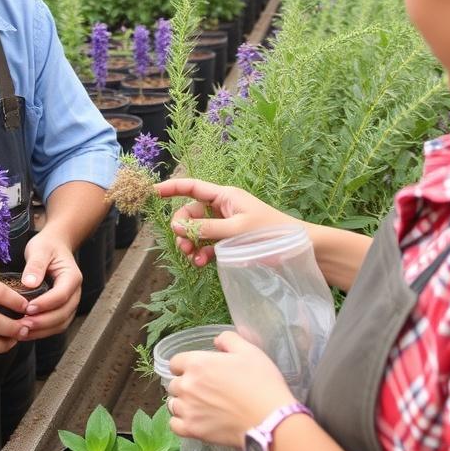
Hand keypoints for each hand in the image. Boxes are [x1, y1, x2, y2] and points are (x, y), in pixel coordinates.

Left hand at [18, 228, 81, 339]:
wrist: (55, 246)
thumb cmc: (47, 247)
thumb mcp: (40, 250)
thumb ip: (35, 265)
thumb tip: (29, 283)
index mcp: (72, 277)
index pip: (62, 295)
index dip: (46, 304)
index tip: (28, 308)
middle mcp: (74, 293)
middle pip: (63, 314)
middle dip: (42, 322)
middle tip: (22, 325)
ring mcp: (69, 303)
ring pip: (60, 324)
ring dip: (41, 330)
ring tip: (21, 332)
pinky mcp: (62, 310)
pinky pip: (55, 326)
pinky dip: (41, 331)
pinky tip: (25, 332)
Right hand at [156, 178, 294, 265]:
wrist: (298, 249)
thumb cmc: (271, 233)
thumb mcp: (236, 230)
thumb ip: (206, 229)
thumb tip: (177, 227)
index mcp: (225, 196)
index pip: (192, 187)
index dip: (171, 188)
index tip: (152, 193)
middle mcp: (223, 208)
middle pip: (190, 213)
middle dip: (182, 228)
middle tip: (183, 245)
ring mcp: (225, 225)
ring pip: (197, 231)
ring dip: (190, 243)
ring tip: (191, 257)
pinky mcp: (229, 241)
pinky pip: (207, 244)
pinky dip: (201, 253)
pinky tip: (201, 263)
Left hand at [167, 331, 295, 448]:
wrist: (269, 420)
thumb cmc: (261, 382)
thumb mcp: (249, 351)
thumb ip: (229, 340)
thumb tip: (216, 341)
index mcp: (197, 364)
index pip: (176, 362)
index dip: (185, 365)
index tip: (197, 370)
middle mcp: (187, 386)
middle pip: (174, 384)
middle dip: (185, 384)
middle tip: (203, 389)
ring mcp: (188, 410)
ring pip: (173, 404)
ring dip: (182, 403)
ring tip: (198, 406)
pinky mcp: (193, 430)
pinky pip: (174, 425)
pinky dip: (180, 422)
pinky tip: (192, 420)